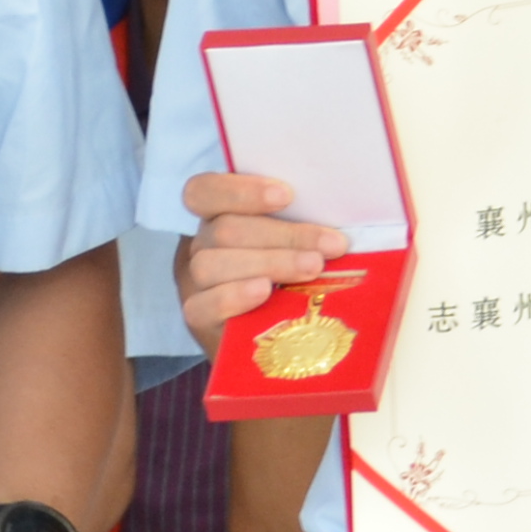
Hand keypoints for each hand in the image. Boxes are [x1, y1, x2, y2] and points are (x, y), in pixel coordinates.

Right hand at [179, 170, 341, 339]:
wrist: (277, 341)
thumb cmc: (293, 281)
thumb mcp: (297, 245)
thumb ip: (302, 226)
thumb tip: (335, 220)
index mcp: (218, 217)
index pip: (205, 191)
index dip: (241, 191)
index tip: (287, 196)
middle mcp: (201, 246)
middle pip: (224, 229)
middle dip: (284, 235)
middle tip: (331, 245)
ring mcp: (195, 284)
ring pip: (213, 263)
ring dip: (270, 262)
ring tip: (313, 268)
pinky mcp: (198, 319)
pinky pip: (204, 305)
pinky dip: (235, 295)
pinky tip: (265, 292)